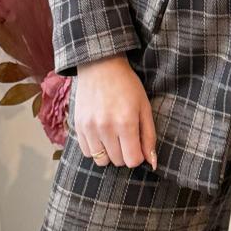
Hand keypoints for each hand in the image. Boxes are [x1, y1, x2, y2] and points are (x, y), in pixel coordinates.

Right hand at [72, 56, 158, 170]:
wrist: (100, 66)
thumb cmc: (127, 86)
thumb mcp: (144, 107)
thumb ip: (149, 137)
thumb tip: (153, 163)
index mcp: (126, 123)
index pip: (132, 160)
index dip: (138, 156)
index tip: (137, 144)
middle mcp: (105, 127)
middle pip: (118, 161)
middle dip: (125, 153)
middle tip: (126, 136)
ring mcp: (89, 128)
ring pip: (101, 160)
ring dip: (109, 153)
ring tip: (112, 136)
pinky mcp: (78, 126)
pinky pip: (87, 152)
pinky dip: (95, 148)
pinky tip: (100, 134)